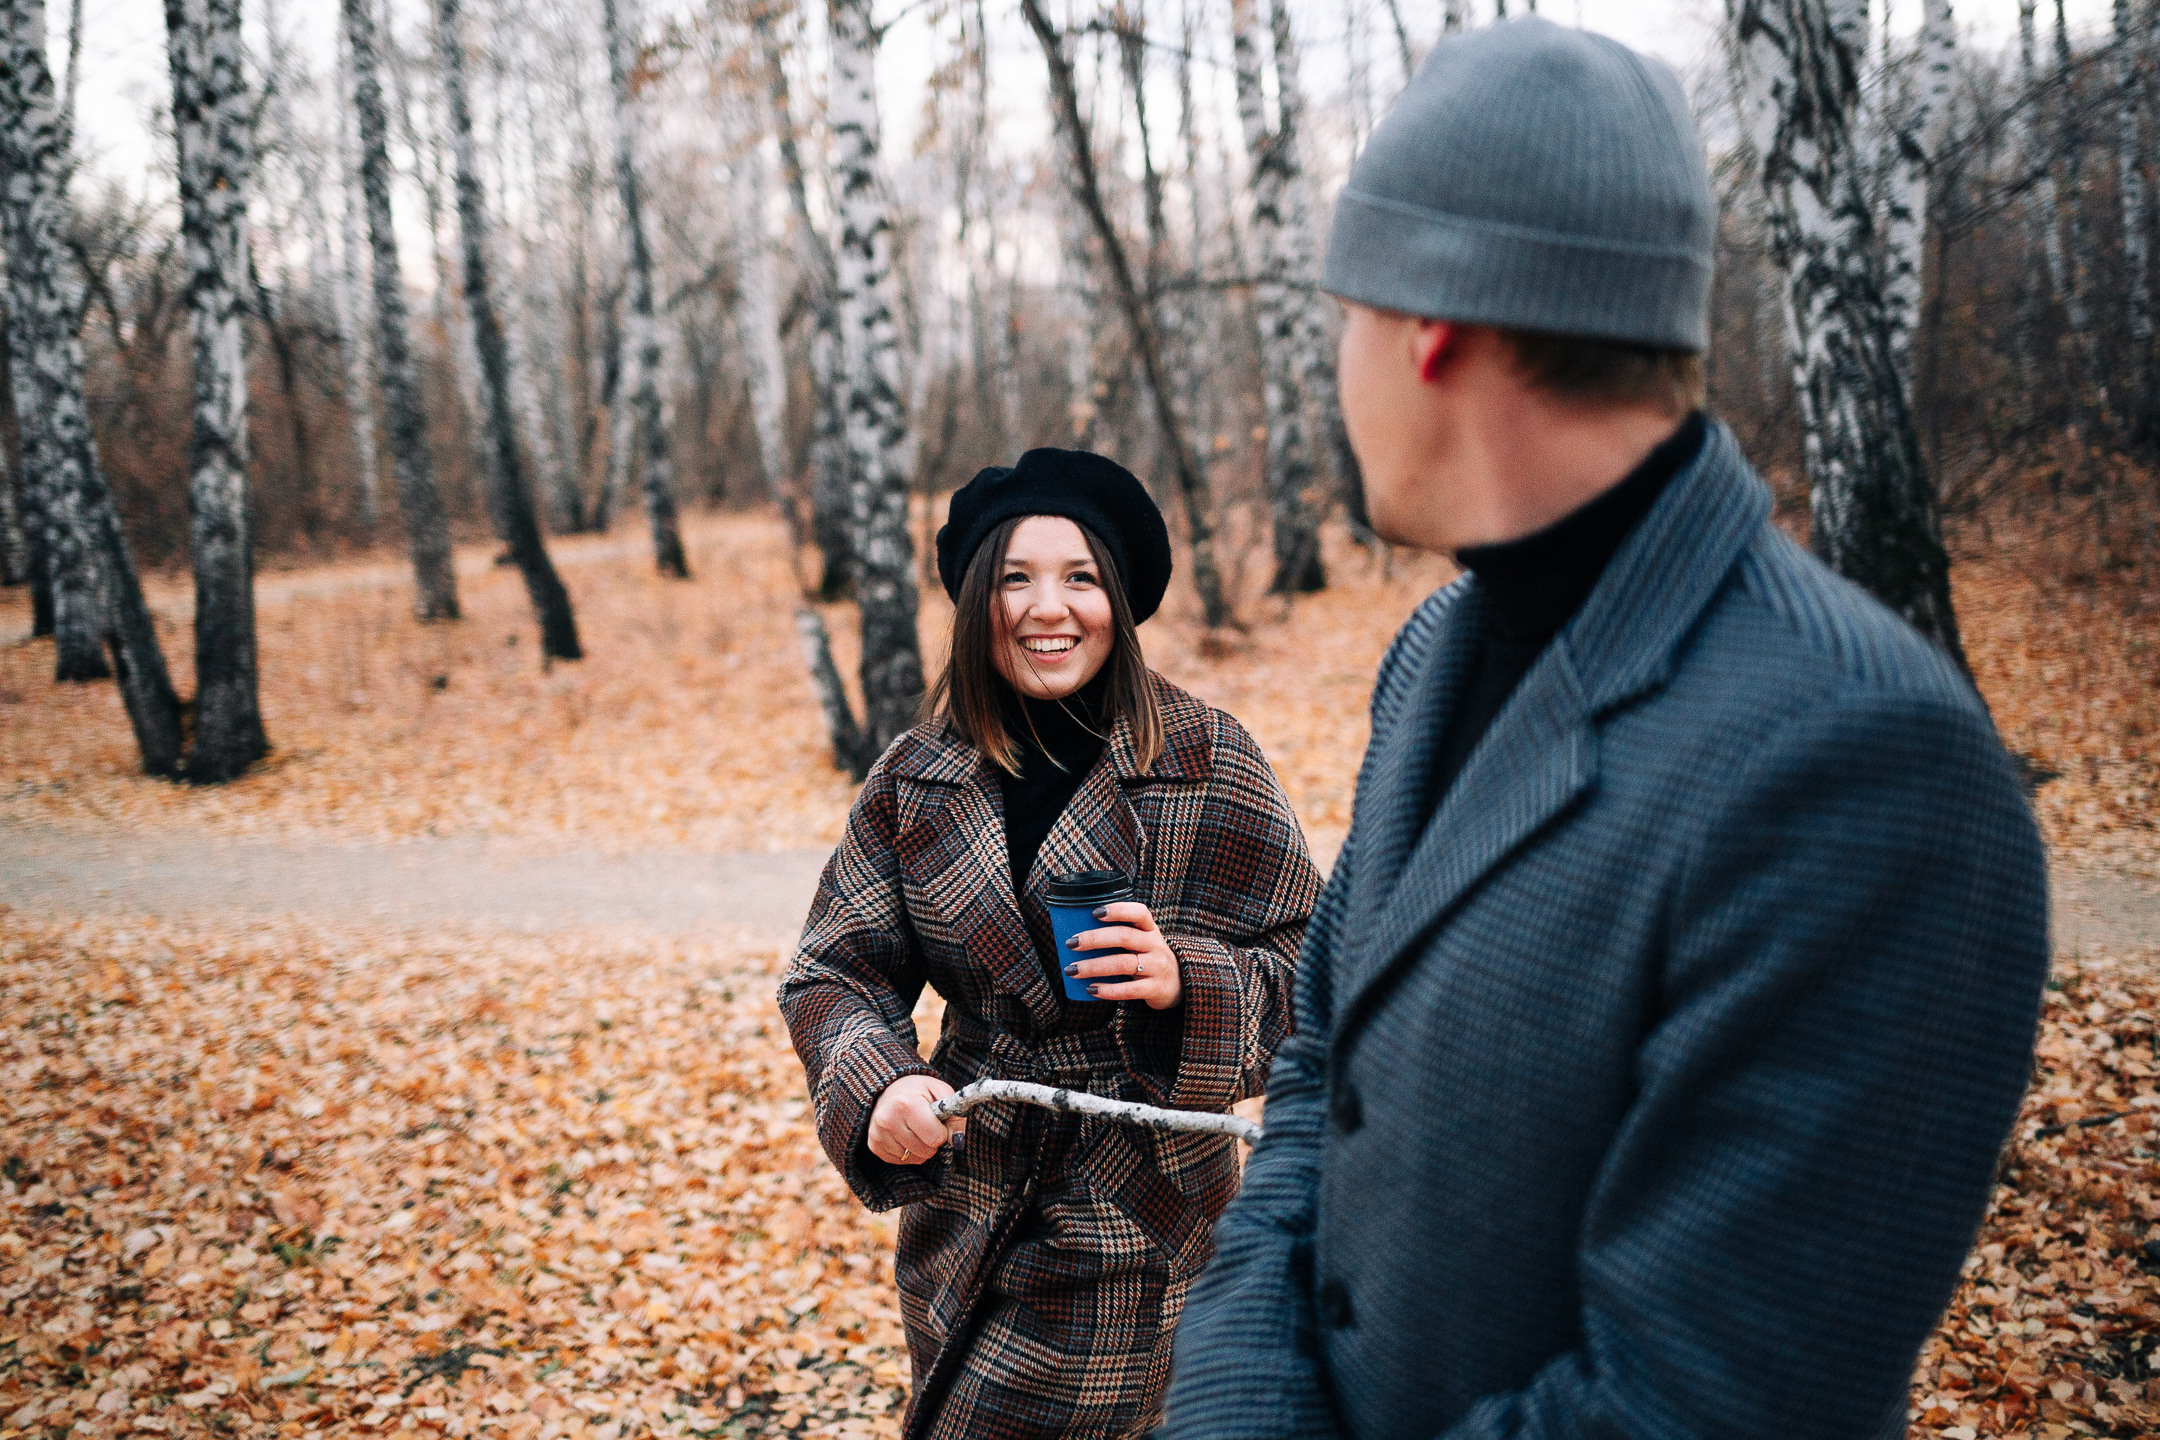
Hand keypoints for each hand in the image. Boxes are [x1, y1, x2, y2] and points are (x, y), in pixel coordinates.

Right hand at [867, 1073, 962, 1165]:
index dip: (942, 1132)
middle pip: (925, 1151)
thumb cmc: (919, 1090)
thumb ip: (955, 1115)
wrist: (889, 1087)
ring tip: (914, 1128)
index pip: (935, 1138)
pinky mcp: (873, 1145)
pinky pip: (900, 1161)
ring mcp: (878, 1133)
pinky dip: (906, 1152)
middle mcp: (888, 1119)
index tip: (937, 1121)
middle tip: (926, 1125)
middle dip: (931, 1141)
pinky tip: (904, 1135)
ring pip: (912, 1158)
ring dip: (919, 1148)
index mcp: (907, 1103)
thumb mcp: (941, 1092)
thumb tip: (957, 1141)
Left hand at [1064, 901, 1181, 1009]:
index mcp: (1150, 929)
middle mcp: (1155, 945)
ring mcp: (1157, 967)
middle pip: (1124, 937)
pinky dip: (1108, 990)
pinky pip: (1129, 989)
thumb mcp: (1141, 941)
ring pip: (1123, 963)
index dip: (1118, 910)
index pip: (1139, 912)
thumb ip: (1119, 935)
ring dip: (1094, 966)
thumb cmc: (1148, 957)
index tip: (1095, 913)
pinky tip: (1091, 989)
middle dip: (1094, 939)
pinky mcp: (1155, 988)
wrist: (1178, 984)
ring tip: (1072, 970)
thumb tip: (1076, 935)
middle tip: (1072, 943)